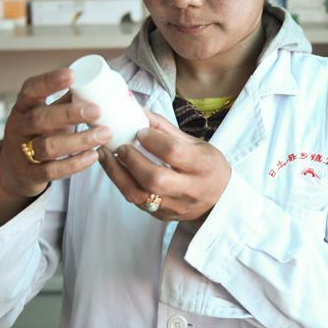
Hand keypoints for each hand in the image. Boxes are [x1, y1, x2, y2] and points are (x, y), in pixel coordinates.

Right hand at [0, 68, 112, 223]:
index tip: (72, 74)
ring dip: (79, 140)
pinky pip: (52, 170)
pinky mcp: (30, 174)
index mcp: (23, 107)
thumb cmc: (39, 135)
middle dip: (70, 114)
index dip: (49, 81)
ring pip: (48, 146)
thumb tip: (96, 84)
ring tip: (104, 134)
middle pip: (40, 118)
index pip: (31, 89)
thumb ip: (66, 101)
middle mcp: (19, 128)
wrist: (14, 172)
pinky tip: (93, 156)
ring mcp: (22, 152)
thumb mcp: (47, 115)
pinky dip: (75, 164)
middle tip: (97, 110)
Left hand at [98, 109, 231, 221]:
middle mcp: (190, 189)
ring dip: (118, 174)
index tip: (140, 131)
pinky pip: (136, 201)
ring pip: (140, 195)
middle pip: (155, 179)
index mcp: (203, 165)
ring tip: (107, 156)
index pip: (174, 152)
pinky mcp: (162, 216)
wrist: (220, 199)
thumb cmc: (207, 166)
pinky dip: (122, 183)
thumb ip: (166, 129)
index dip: (153, 140)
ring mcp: (175, 206)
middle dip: (133, 160)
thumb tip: (139, 111)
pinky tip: (115, 169)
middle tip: (122, 146)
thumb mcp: (195, 143)